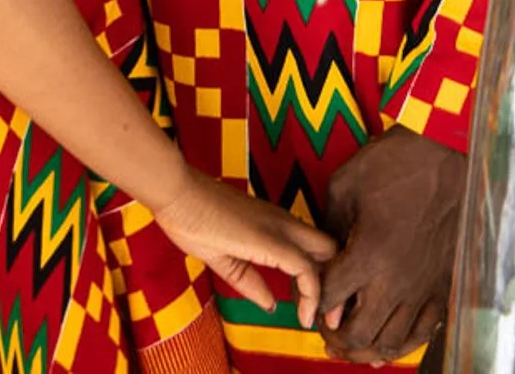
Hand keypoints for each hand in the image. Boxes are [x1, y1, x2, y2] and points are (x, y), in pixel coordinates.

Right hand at [154, 167, 336, 329]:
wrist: (177, 195)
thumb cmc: (193, 218)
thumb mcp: (224, 259)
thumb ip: (250, 281)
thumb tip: (270, 304)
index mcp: (273, 223)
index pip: (314, 246)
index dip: (321, 275)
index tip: (313, 305)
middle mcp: (284, 222)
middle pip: (331, 248)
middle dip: (337, 281)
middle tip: (327, 314)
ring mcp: (280, 228)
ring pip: (327, 256)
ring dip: (329, 291)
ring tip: (320, 318)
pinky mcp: (271, 239)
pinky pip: (305, 268)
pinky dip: (312, 293)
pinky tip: (304, 314)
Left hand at [316, 129, 464, 363]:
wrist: (447, 153)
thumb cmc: (395, 162)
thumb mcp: (346, 184)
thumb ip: (330, 227)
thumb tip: (325, 257)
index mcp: (368, 254)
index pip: (329, 297)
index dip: (314, 303)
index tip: (310, 299)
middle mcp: (396, 281)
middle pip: (358, 333)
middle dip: (335, 339)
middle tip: (326, 335)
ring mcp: (423, 288)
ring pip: (390, 342)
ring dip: (366, 350)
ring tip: (351, 347)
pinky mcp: (444, 287)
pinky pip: (422, 334)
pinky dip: (401, 346)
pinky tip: (388, 343)